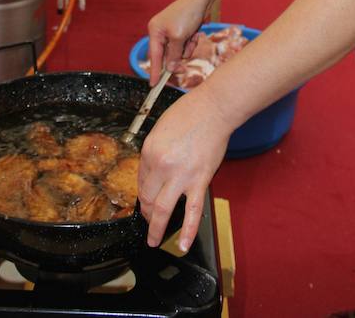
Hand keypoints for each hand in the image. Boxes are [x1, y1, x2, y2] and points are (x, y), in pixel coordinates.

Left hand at [138, 85, 231, 251]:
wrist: (214, 109)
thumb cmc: (189, 113)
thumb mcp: (160, 129)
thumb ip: (155, 152)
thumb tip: (154, 172)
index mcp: (148, 151)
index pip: (140, 179)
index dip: (142, 190)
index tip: (146, 196)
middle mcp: (161, 166)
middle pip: (146, 197)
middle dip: (145, 211)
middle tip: (147, 219)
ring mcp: (180, 176)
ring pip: (162, 210)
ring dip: (155, 228)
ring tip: (153, 241)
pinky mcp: (199, 181)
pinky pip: (192, 212)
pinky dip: (187, 231)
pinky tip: (182, 245)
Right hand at [148, 0, 207, 84]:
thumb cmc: (187, 14)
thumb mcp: (179, 37)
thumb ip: (173, 55)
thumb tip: (169, 69)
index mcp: (155, 31)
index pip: (153, 56)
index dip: (154, 71)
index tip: (153, 85)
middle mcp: (160, 32)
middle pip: (166, 56)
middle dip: (177, 58)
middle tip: (183, 69)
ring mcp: (171, 32)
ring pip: (178, 52)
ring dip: (187, 49)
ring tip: (192, 37)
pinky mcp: (181, 32)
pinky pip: (185, 46)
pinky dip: (191, 43)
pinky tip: (195, 34)